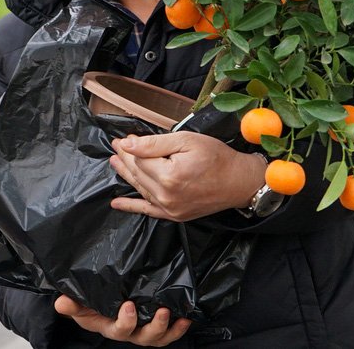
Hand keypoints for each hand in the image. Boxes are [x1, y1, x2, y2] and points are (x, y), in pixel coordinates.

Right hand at [54, 295, 190, 345]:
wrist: (99, 304)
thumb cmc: (90, 306)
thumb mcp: (79, 306)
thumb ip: (71, 304)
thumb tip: (61, 302)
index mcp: (111, 327)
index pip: (119, 330)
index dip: (126, 321)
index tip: (128, 305)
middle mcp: (129, 332)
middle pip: (144, 338)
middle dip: (155, 327)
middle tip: (161, 311)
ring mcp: (143, 330)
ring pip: (159, 338)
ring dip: (169, 329)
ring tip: (175, 315)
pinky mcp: (155, 324)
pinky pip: (169, 333)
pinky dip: (179, 328)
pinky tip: (186, 318)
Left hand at [109, 132, 265, 220]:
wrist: (239, 182)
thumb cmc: (216, 157)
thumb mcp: (186, 141)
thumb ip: (154, 144)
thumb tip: (127, 145)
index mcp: (169, 175)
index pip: (140, 159)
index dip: (131, 147)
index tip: (124, 138)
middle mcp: (166, 196)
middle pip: (138, 174)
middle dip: (125, 159)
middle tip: (116, 146)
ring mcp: (170, 209)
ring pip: (140, 189)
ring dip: (125, 176)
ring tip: (114, 162)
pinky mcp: (174, 216)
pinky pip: (148, 211)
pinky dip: (131, 207)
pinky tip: (117, 204)